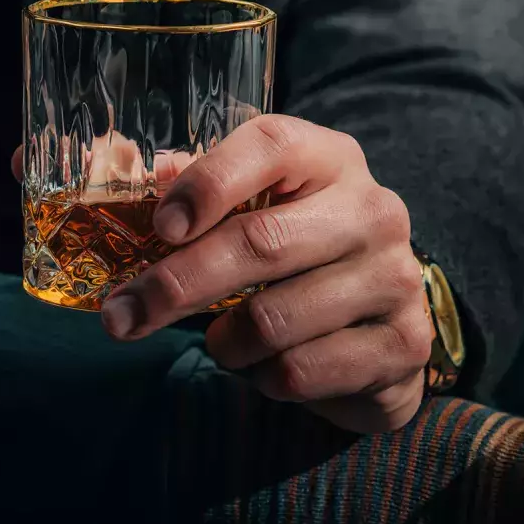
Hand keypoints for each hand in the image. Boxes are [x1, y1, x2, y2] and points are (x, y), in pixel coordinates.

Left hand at [99, 115, 432, 432]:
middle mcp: (372, 210)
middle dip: (175, 286)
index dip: (208, 184)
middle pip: (260, 244)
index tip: (162, 228)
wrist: (378, 319)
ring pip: (272, 321)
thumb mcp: (256, 205)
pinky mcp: (403, 345)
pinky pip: (299, 371)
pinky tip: (271, 363)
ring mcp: (395, 278)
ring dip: (224, 342)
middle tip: (120, 317)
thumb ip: (199, 184)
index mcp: (330, 158)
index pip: (271, 146)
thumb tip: (139, 169)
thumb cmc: (296, 250)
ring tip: (225, 340)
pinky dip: (263, 377)